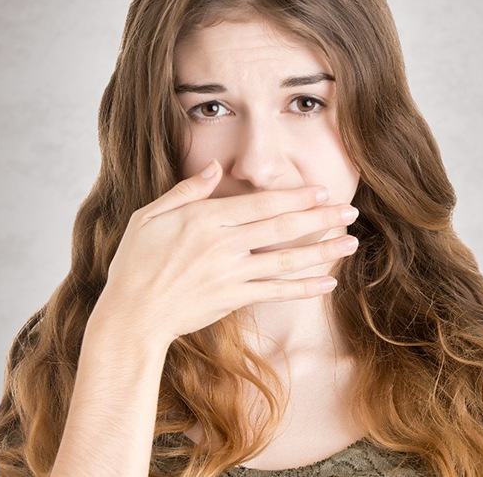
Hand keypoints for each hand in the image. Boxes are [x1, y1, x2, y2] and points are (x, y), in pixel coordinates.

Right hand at [91, 160, 358, 346]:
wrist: (131, 315)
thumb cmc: (136, 261)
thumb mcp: (150, 215)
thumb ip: (188, 190)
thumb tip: (215, 168)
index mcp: (206, 219)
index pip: (261, 204)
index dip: (295, 197)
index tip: (322, 192)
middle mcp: (224, 245)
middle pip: (282, 228)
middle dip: (320, 218)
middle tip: (350, 211)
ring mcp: (232, 274)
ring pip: (286, 260)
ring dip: (321, 251)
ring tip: (351, 243)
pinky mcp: (234, 299)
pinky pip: (275, 292)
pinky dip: (303, 288)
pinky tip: (327, 283)